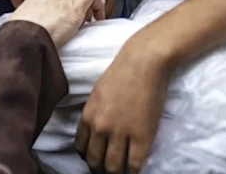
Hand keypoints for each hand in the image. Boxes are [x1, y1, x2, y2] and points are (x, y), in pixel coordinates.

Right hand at [8, 0, 119, 47]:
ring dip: (92, 7)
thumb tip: (34, 39)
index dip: (64, 8)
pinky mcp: (76, 4)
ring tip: (96, 21)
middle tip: (85, 24)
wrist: (22, 40)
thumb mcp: (22, 33)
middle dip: (80, 9)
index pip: (55, 1)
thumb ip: (31, 31)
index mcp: (35, 1)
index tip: (65, 18)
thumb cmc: (19, 41)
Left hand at [75, 41, 171, 173]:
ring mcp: (121, 134)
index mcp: (88, 116)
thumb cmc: (122, 72)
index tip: (95, 159)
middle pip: (94, 161)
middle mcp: (100, 128)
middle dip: (99, 169)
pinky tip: (135, 171)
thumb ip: (95, 113)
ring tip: (120, 173)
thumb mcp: (98, 93)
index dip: (88, 157)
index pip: (81, 147)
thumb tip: (95, 130)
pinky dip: (133, 172)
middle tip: (106, 171)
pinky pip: (134, 164)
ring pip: (113, 167)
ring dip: (115, 173)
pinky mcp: (142, 137)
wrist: (144, 62)